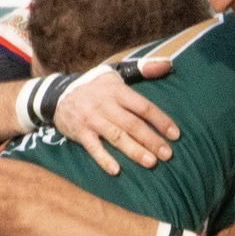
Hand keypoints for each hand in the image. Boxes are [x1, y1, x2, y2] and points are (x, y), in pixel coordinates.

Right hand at [54, 59, 179, 175]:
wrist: (58, 94)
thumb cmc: (96, 87)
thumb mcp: (116, 73)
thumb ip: (143, 69)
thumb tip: (169, 64)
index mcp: (118, 91)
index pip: (143, 107)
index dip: (161, 120)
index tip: (175, 134)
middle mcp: (105, 105)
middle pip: (132, 124)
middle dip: (151, 140)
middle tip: (168, 154)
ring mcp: (92, 119)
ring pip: (116, 137)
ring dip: (134, 151)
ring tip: (151, 163)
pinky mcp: (80, 132)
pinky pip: (93, 148)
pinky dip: (104, 159)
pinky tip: (116, 171)